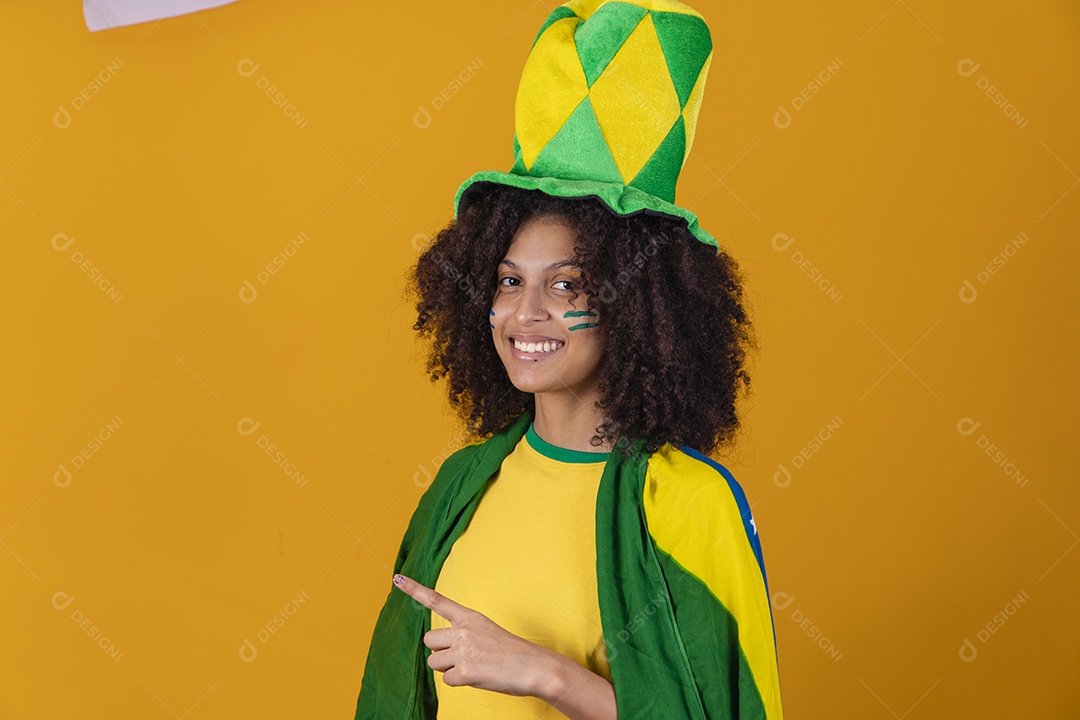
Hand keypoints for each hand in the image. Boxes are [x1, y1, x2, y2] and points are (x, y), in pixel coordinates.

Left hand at [392, 573, 559, 697]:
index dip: (415, 589)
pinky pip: (448, 680)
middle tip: (460, 656)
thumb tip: (443, 652)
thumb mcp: (487, 632)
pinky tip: (477, 677)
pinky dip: (460, 682)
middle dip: (439, 651)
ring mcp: (463, 650)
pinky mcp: (465, 671)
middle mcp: (463, 630)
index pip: (437, 600)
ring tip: (471, 666)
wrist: (534, 666)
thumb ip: (464, 635)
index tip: (397, 578)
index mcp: (469, 617)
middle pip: (428, 640)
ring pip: (434, 662)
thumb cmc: (511, 652)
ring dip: (448, 668)